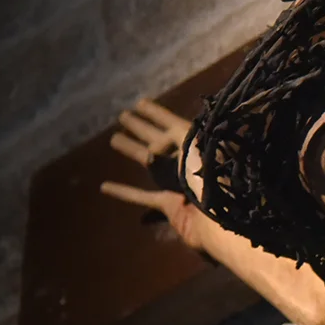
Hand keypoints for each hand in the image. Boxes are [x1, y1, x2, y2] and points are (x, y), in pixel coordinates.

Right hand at [99, 97, 205, 248]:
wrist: (220, 222)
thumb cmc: (213, 181)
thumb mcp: (197, 147)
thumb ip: (179, 137)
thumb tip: (161, 140)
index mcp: (199, 147)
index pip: (174, 124)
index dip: (156, 113)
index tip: (139, 102)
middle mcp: (187, 163)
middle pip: (160, 141)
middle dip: (142, 127)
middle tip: (122, 116)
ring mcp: (177, 184)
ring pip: (149, 163)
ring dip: (131, 150)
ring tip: (113, 138)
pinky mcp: (168, 205)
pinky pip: (142, 197)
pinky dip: (124, 192)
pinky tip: (104, 186)